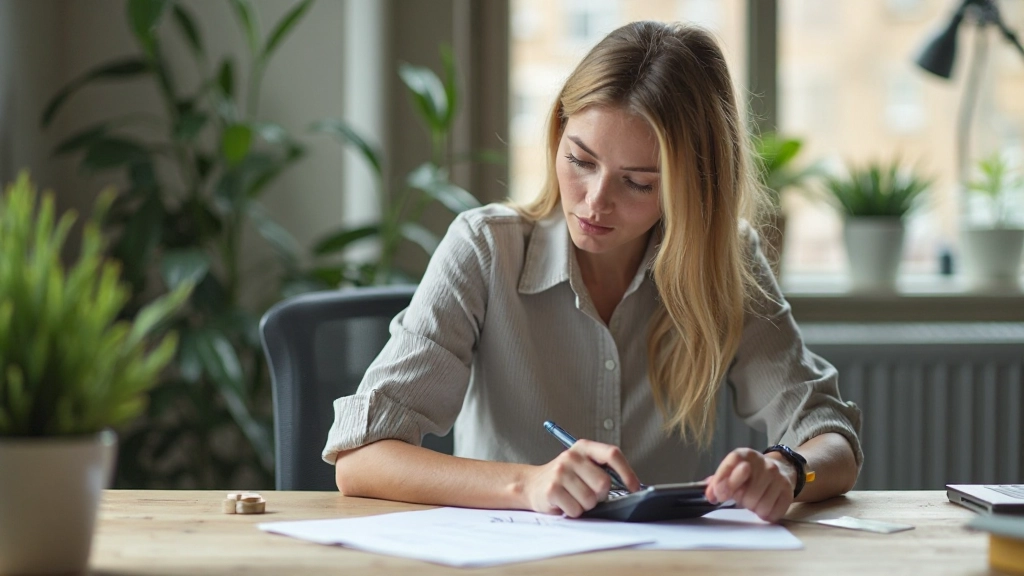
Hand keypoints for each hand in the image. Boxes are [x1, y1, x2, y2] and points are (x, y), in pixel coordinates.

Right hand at [521, 440, 640, 516]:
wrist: (531, 484)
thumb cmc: (565, 478)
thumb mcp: (583, 465)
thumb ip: (604, 470)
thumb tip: (633, 486)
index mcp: (583, 447)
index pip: (612, 454)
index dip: (627, 472)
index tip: (634, 487)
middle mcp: (571, 456)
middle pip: (603, 483)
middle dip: (601, 495)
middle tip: (589, 494)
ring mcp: (560, 472)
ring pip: (590, 500)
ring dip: (586, 505)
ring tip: (574, 498)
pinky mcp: (552, 489)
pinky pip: (576, 510)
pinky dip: (574, 512)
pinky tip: (565, 503)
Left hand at [704, 448, 794, 522]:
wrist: (780, 469)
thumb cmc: (749, 475)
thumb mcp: (732, 471)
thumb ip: (718, 481)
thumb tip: (710, 494)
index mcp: (746, 455)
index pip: (734, 462)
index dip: (724, 480)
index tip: (719, 495)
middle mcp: (764, 463)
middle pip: (747, 493)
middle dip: (741, 499)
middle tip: (742, 496)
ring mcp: (778, 476)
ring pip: (760, 505)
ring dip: (753, 508)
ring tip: (754, 500)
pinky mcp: (789, 491)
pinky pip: (773, 513)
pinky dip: (765, 515)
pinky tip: (764, 506)